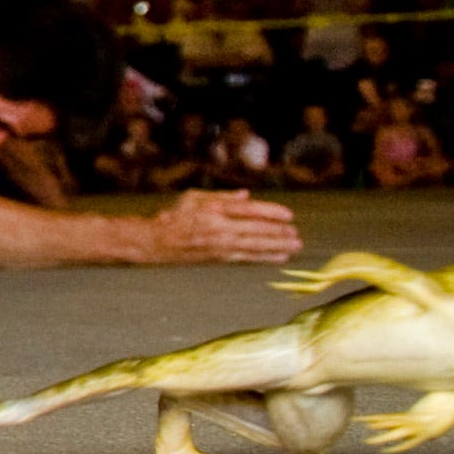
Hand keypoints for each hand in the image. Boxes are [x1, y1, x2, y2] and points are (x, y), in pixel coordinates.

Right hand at [151, 187, 300, 264]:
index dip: (271, 212)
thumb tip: (246, 196)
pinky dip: (265, 257)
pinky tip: (280, 256)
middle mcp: (219, 227)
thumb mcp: (194, 197)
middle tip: (296, 233)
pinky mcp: (220, 257)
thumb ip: (222, 196)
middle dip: (279, 232)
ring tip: (295, 245)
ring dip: (278, 246)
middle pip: (256, 229)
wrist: (157, 241)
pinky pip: (248, 257)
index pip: (249, 209)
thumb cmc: (174, 215)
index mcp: (214, 209)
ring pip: (255, 245)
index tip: (288, 215)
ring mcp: (220, 244)